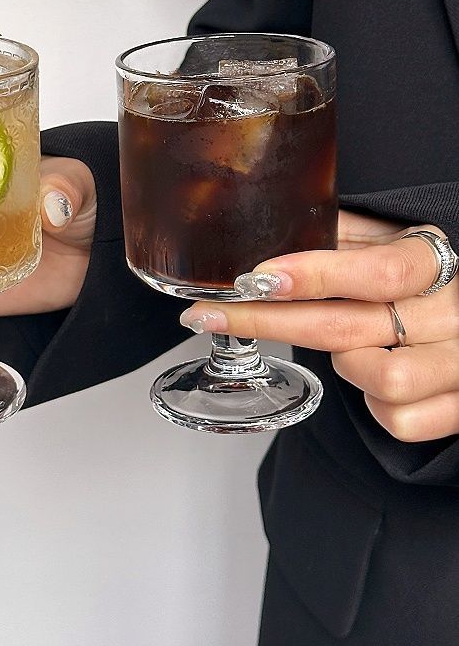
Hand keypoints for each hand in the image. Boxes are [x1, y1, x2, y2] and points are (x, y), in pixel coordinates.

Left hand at [180, 212, 458, 441]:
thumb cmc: (422, 278)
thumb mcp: (391, 241)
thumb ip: (342, 235)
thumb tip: (268, 225)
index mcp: (432, 260)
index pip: (379, 271)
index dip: (315, 276)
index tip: (256, 278)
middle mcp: (453, 312)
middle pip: (350, 328)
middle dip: (269, 324)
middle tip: (211, 316)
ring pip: (380, 380)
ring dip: (346, 366)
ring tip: (345, 347)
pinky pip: (398, 420)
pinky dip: (374, 405)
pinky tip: (371, 378)